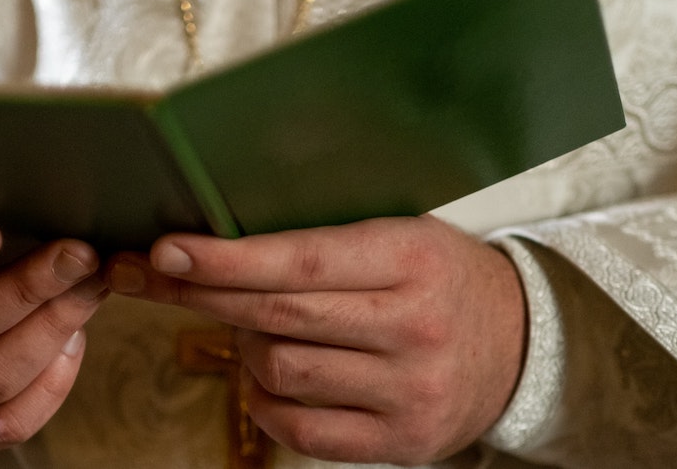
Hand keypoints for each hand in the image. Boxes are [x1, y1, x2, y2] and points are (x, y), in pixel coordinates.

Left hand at [109, 215, 525, 464]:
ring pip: (281, 372)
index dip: (226, 259)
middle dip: (204, 295)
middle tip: (154, 276)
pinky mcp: (402, 443)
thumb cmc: (443, 278)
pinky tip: (267, 377)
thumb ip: (326, 241)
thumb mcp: (403, 234)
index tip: (167, 251)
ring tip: (254, 330)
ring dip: (245, 348)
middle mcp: (415, 329)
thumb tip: (220, 245)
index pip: (302, 260)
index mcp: (413, 260)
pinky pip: (299, 431)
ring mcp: (410, 393)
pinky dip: (265, 401)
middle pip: (280, 318)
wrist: (522, 343)